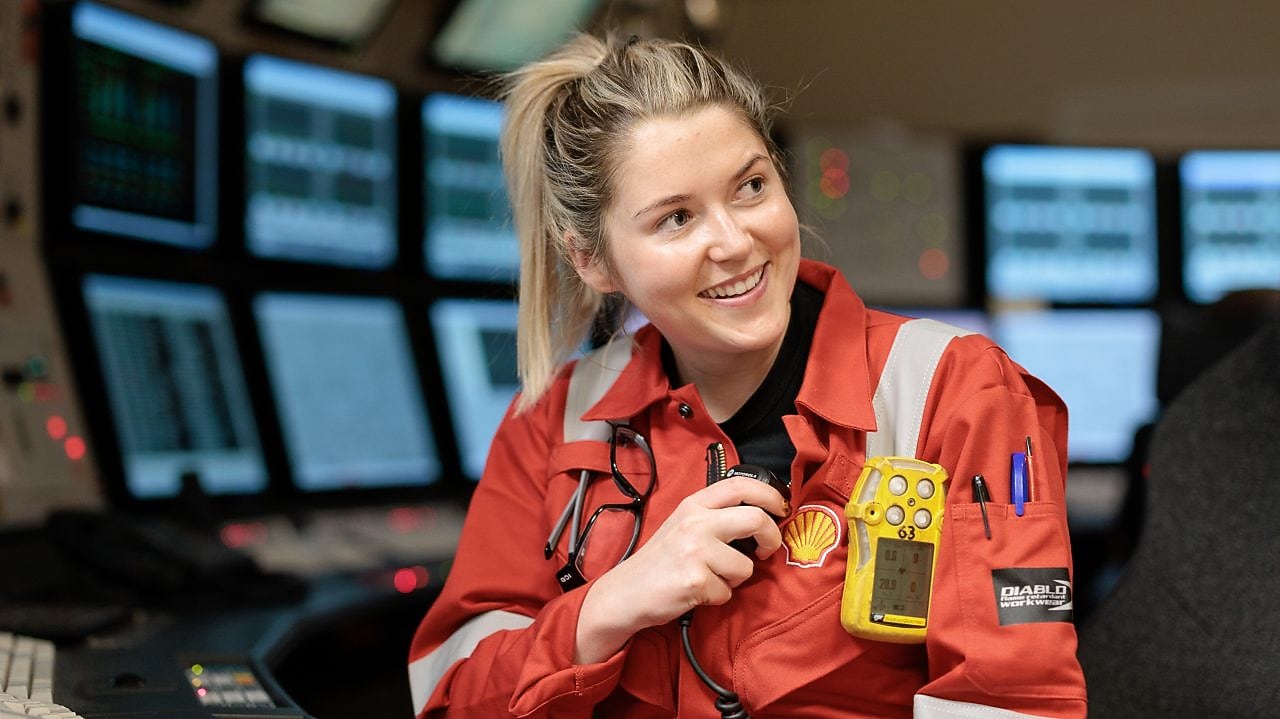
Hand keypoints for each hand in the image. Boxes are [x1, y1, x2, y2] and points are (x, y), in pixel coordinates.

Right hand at [574, 476, 787, 663]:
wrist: (626, 592)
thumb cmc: (661, 561)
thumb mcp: (683, 524)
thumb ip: (715, 515)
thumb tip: (761, 516)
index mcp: (694, 504)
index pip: (741, 485)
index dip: (770, 495)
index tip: (782, 509)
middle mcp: (695, 522)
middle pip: (756, 519)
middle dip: (771, 539)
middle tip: (765, 550)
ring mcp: (695, 550)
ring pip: (746, 566)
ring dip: (735, 578)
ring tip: (712, 577)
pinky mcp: (696, 580)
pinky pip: (728, 592)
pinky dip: (718, 597)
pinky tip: (698, 592)